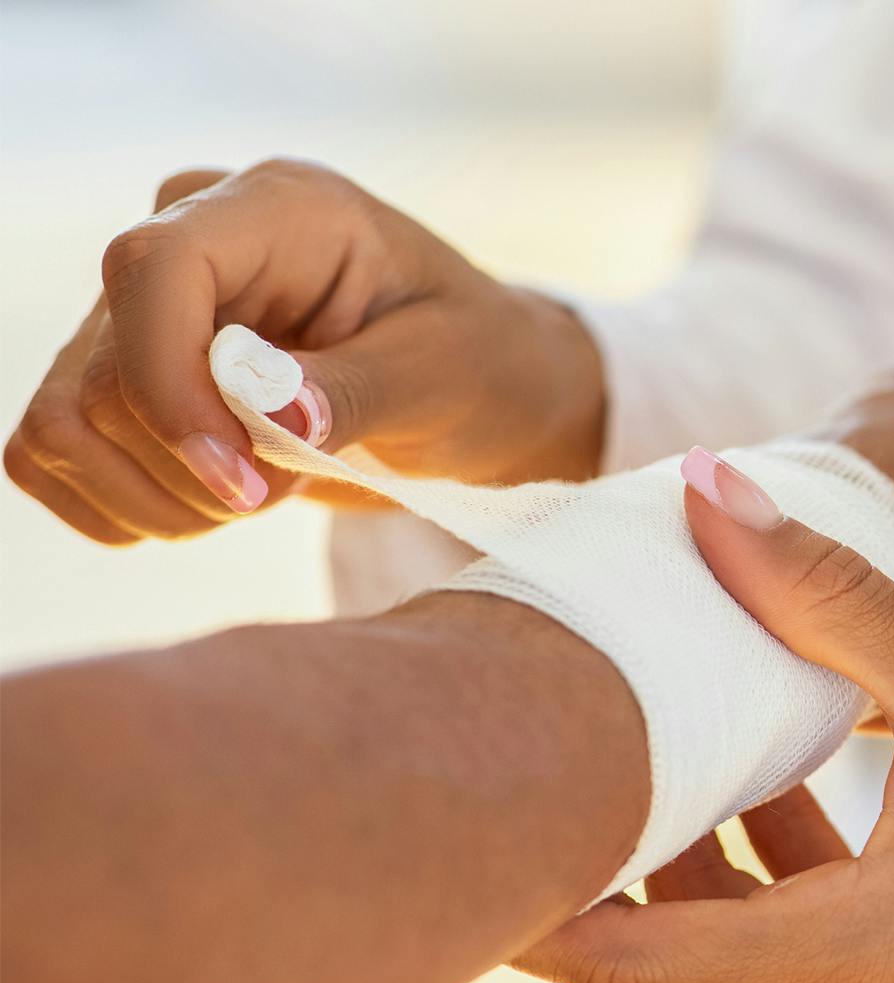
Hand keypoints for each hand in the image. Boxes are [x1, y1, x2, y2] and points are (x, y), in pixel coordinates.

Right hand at [4, 159, 602, 542]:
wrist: (481, 388)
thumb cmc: (480, 364)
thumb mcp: (448, 374)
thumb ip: (357, 389)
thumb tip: (262, 410)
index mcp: (279, 210)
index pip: (153, 268)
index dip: (171, 387)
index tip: (243, 481)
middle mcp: (195, 240)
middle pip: (104, 371)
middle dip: (194, 468)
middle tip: (291, 483)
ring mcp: (149, 309)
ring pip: (67, 421)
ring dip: (161, 498)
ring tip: (265, 490)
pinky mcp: (127, 372)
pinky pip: (58, 452)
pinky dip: (129, 506)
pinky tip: (215, 501)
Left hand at [516, 472, 893, 982]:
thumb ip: (828, 593)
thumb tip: (705, 494)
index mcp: (866, 960)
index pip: (639, 964)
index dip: (536, 905)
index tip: (463, 829)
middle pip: (663, 969)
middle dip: (596, 870)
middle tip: (540, 760)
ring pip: (722, 963)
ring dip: (683, 866)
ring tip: (663, 748)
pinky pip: (786, 958)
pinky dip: (757, 879)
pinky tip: (774, 782)